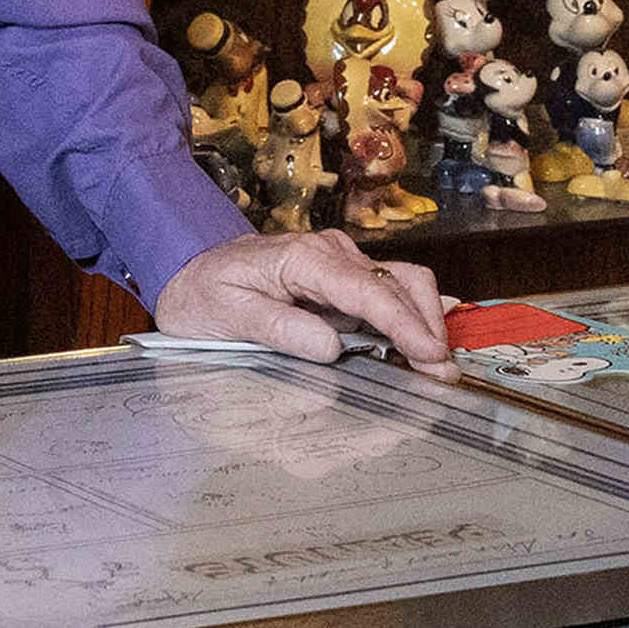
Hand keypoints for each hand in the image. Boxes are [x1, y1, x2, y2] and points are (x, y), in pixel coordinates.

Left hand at [149, 228, 454, 370]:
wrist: (186, 269)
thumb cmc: (203, 292)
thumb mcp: (226, 315)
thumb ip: (278, 328)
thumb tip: (330, 348)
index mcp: (305, 259)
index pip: (369, 292)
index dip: (405, 324)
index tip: (428, 354)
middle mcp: (331, 254)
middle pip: (400, 283)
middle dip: (428, 327)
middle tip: (442, 373)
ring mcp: (340, 264)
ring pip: (402, 284)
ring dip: (425, 322)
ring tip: (437, 366)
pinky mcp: (341, 279)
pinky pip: (388, 290)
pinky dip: (413, 313)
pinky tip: (431, 334)